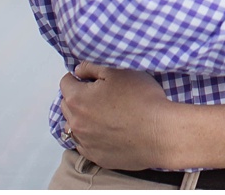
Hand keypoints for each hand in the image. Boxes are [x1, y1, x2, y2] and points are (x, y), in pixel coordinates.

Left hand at [60, 61, 178, 169]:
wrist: (159, 133)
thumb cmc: (141, 99)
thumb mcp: (119, 72)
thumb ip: (93, 67)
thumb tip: (79, 71)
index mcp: (78, 99)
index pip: (65, 83)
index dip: (78, 77)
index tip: (91, 78)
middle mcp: (75, 123)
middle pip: (66, 105)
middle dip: (77, 97)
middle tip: (99, 94)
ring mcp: (84, 142)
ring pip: (73, 126)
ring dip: (81, 118)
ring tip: (102, 114)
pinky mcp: (96, 156)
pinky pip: (84, 144)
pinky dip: (90, 136)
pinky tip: (107, 131)